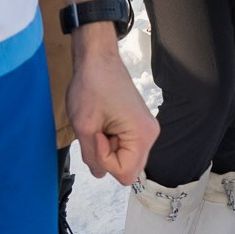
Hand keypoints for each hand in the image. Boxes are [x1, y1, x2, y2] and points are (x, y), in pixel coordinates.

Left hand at [68, 33, 157, 187]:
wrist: (98, 59)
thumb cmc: (92, 85)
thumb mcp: (84, 126)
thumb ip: (91, 157)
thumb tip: (99, 173)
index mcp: (142, 136)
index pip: (125, 174)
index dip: (104, 160)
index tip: (97, 136)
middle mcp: (150, 135)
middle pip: (128, 169)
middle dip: (107, 157)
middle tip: (97, 132)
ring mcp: (146, 130)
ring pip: (125, 158)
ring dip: (107, 149)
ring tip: (100, 125)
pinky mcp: (138, 125)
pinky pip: (124, 146)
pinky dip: (110, 141)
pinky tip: (103, 123)